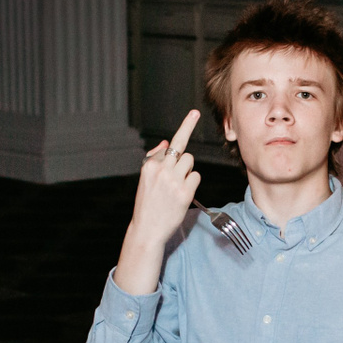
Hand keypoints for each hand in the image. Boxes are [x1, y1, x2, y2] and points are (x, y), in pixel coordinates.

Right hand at [130, 112, 202, 247]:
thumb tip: (168, 144)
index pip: (171, 143)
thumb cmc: (147, 203)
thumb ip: (155, 159)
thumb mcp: (145, 178)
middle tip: (177, 173)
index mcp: (150, 165)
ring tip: (175, 187)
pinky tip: (181, 194)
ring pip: (190, 163)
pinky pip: (196, 177)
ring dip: (187, 172)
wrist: (147, 229)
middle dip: (183, 162)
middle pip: (183, 152)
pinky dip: (191, 183)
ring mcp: (174, 181)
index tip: (195, 113)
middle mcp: (162, 170)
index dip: (186, 126)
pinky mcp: (185, 192)